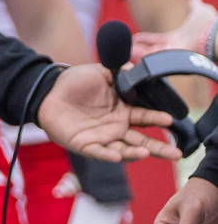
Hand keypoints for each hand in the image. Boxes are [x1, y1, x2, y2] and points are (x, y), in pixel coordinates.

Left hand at [37, 64, 181, 162]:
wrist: (46, 91)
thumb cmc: (74, 82)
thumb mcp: (100, 73)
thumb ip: (119, 72)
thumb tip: (134, 67)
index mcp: (123, 111)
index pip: (146, 117)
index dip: (158, 119)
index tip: (170, 119)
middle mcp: (116, 127)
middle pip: (142, 141)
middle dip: (160, 148)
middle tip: (177, 153)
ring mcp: (102, 137)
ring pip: (124, 150)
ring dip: (136, 153)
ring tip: (147, 153)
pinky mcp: (84, 145)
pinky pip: (99, 152)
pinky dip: (109, 155)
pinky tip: (118, 156)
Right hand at [132, 0, 216, 62]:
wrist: (215, 34)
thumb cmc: (210, 24)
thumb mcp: (201, 11)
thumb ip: (195, 5)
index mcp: (178, 37)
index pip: (157, 40)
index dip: (145, 39)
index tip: (134, 39)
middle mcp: (175, 48)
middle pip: (152, 51)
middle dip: (138, 50)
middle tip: (127, 50)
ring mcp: (174, 54)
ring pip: (153, 56)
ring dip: (138, 55)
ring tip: (126, 53)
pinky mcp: (173, 58)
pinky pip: (156, 59)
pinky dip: (144, 58)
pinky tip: (132, 55)